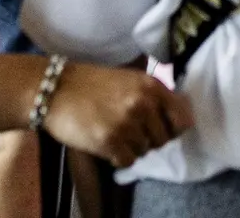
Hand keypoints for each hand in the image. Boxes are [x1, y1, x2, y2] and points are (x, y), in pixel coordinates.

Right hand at [41, 63, 192, 168]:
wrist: (57, 89)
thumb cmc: (93, 83)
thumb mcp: (130, 78)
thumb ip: (153, 94)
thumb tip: (177, 111)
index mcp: (152, 86)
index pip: (182, 118)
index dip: (175, 127)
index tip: (166, 129)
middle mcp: (144, 104)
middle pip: (164, 138)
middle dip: (151, 139)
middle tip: (134, 133)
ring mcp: (127, 124)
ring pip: (145, 151)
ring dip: (133, 148)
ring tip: (118, 136)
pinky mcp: (109, 142)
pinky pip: (128, 161)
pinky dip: (120, 158)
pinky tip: (109, 146)